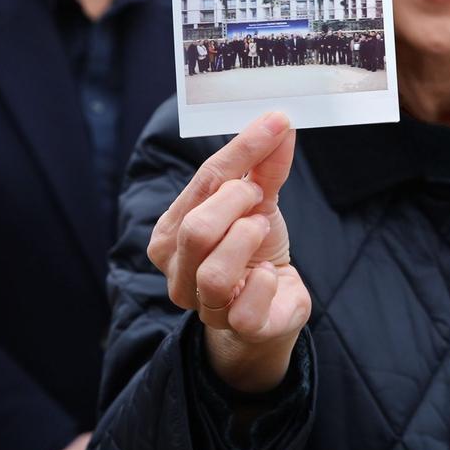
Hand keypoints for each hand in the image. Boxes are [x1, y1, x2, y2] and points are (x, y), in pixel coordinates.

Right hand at [147, 112, 310, 392]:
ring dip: (248, 241)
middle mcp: (177, 271)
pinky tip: (269, 273)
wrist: (272, 307)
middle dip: (238, 203)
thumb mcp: (258, 202)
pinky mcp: (238, 328)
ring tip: (260, 232)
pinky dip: (265, 281)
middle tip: (259, 199)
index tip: (275, 124)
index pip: (202, 184)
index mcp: (171, 233)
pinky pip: (246, 307)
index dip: (241, 151)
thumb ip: (264, 165)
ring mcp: (203, 304)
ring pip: (215, 271)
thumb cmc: (254, 250)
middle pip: (198, 229)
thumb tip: (278, 122)